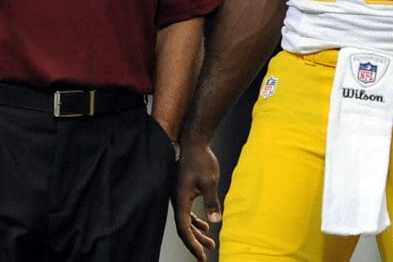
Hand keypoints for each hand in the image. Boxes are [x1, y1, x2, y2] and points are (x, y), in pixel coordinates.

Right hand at [172, 141, 222, 261]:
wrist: (194, 142)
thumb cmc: (201, 159)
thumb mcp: (210, 181)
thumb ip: (211, 201)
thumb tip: (216, 221)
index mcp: (180, 200)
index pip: (184, 229)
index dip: (192, 244)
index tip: (202, 256)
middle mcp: (177, 200)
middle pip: (184, 228)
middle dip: (195, 243)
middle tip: (206, 255)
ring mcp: (179, 196)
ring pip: (186, 221)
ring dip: (197, 233)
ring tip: (211, 243)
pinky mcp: (184, 191)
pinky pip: (187, 212)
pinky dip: (196, 221)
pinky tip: (206, 226)